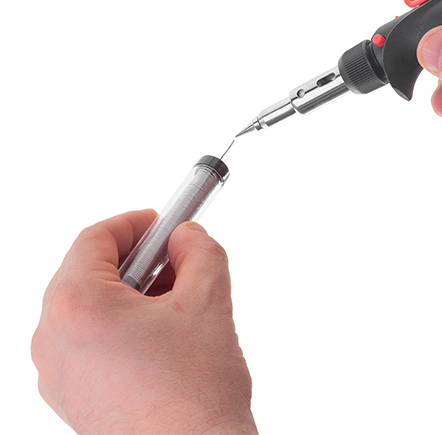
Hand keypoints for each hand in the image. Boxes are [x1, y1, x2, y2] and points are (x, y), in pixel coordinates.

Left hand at [31, 210, 257, 434]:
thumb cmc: (194, 394)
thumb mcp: (208, 298)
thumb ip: (199, 250)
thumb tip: (187, 237)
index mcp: (77, 307)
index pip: (94, 239)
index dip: (133, 223)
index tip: (160, 223)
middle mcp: (54, 339)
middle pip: (86, 271)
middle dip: (134, 257)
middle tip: (172, 256)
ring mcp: (58, 373)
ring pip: (87, 306)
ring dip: (128, 290)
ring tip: (174, 296)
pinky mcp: (72, 397)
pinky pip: (87, 339)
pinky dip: (119, 321)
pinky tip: (160, 331)